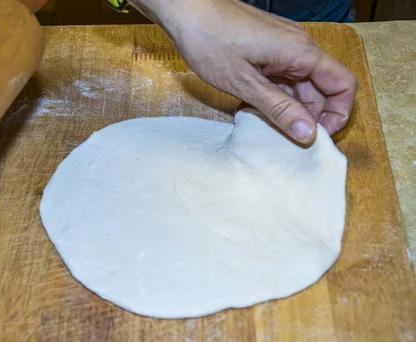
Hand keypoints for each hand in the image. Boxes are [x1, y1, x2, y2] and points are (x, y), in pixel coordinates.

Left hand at [130, 0, 357, 142]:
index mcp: (301, 52)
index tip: (318, 137)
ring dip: (289, 108)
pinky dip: (274, 96)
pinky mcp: (266, 50)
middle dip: (309, 116)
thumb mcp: (244, 83)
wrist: (186, 9)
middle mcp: (298, 47)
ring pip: (299, 84)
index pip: (343, 84)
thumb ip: (278, 108)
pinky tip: (254, 110)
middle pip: (321, 88)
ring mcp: (282, 47)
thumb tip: (308, 134)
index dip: (338, 113)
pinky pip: (281, 77)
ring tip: (268, 128)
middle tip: (287, 140)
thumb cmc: (211, 40)